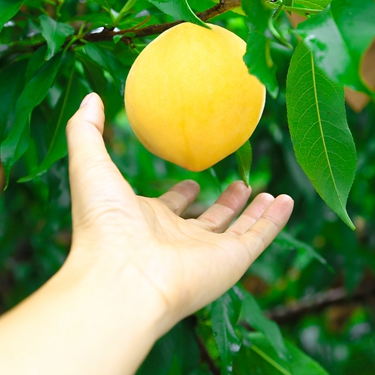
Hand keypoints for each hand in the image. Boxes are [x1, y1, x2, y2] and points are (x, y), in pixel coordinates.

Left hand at [64, 93, 293, 332]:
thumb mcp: (89, 164)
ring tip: (266, 192)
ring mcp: (205, 253)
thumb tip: (90, 99)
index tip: (191, 179)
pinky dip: (275, 221)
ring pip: (236, 232)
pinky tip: (287, 201)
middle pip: (206, 223)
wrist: (122, 275)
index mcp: (146, 221)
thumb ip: (87, 130)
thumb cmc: (103, 223)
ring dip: (252, 213)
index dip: (179, 196)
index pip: (168, 208)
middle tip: (237, 184)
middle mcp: (177, 240)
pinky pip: (259, 237)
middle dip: (222, 205)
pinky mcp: (231, 262)